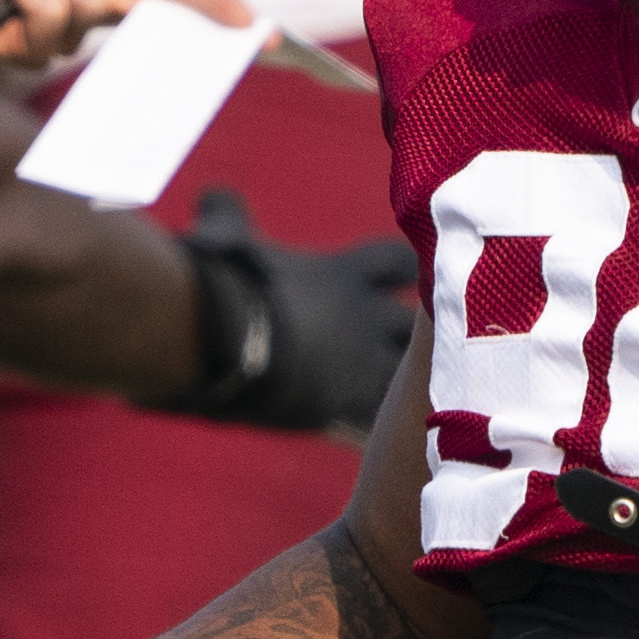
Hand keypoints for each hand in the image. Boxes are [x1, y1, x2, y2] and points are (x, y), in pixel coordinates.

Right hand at [173, 191, 418, 436]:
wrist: (217, 333)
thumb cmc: (219, 278)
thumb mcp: (222, 235)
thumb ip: (226, 215)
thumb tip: (214, 195)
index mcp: (341, 274)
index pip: (397, 262)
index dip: (406, 270)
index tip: (411, 277)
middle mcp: (366, 318)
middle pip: (423, 326)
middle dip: (424, 337)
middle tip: (418, 350)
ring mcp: (364, 364)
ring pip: (417, 378)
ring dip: (414, 387)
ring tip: (411, 401)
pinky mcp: (348, 406)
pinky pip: (385, 424)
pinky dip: (388, 434)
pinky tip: (388, 443)